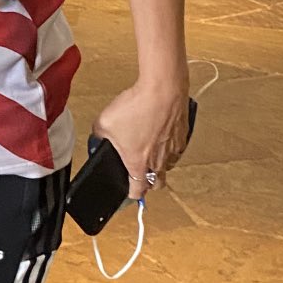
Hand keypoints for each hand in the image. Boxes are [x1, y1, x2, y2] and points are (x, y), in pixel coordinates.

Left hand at [92, 81, 192, 199]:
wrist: (162, 90)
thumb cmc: (136, 107)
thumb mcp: (104, 123)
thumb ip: (99, 137)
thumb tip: (98, 139)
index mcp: (138, 163)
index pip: (138, 190)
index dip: (131, 193)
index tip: (128, 190)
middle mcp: (159, 161)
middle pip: (157, 184)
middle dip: (148, 183)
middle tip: (139, 174)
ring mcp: (174, 150)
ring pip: (168, 167)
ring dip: (159, 165)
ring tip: (149, 152)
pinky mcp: (183, 137)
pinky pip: (176, 150)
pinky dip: (168, 148)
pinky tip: (159, 136)